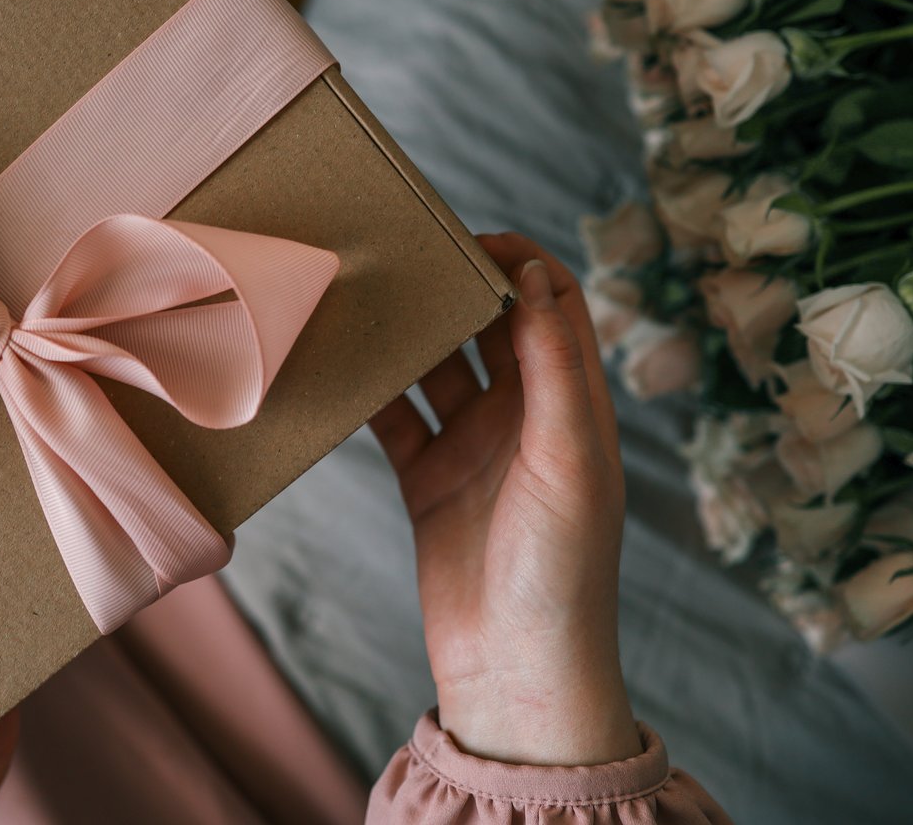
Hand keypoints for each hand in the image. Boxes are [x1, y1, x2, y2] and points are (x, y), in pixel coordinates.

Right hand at [369, 233, 642, 766]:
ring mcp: (474, 446)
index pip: (553, 303)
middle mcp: (524, 416)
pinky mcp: (429, 479)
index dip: (518, 261)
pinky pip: (396, 417)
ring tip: (362, 299)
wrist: (515, 674)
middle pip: (487, 325)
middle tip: (400, 254)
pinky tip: (339, 365)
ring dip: (406, 334)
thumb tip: (536, 273)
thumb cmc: (563, 572)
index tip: (466, 237)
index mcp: (573, 403)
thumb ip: (554, 367)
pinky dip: (371, 390)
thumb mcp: (570, 460)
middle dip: (451, 286)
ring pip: (435, 366)